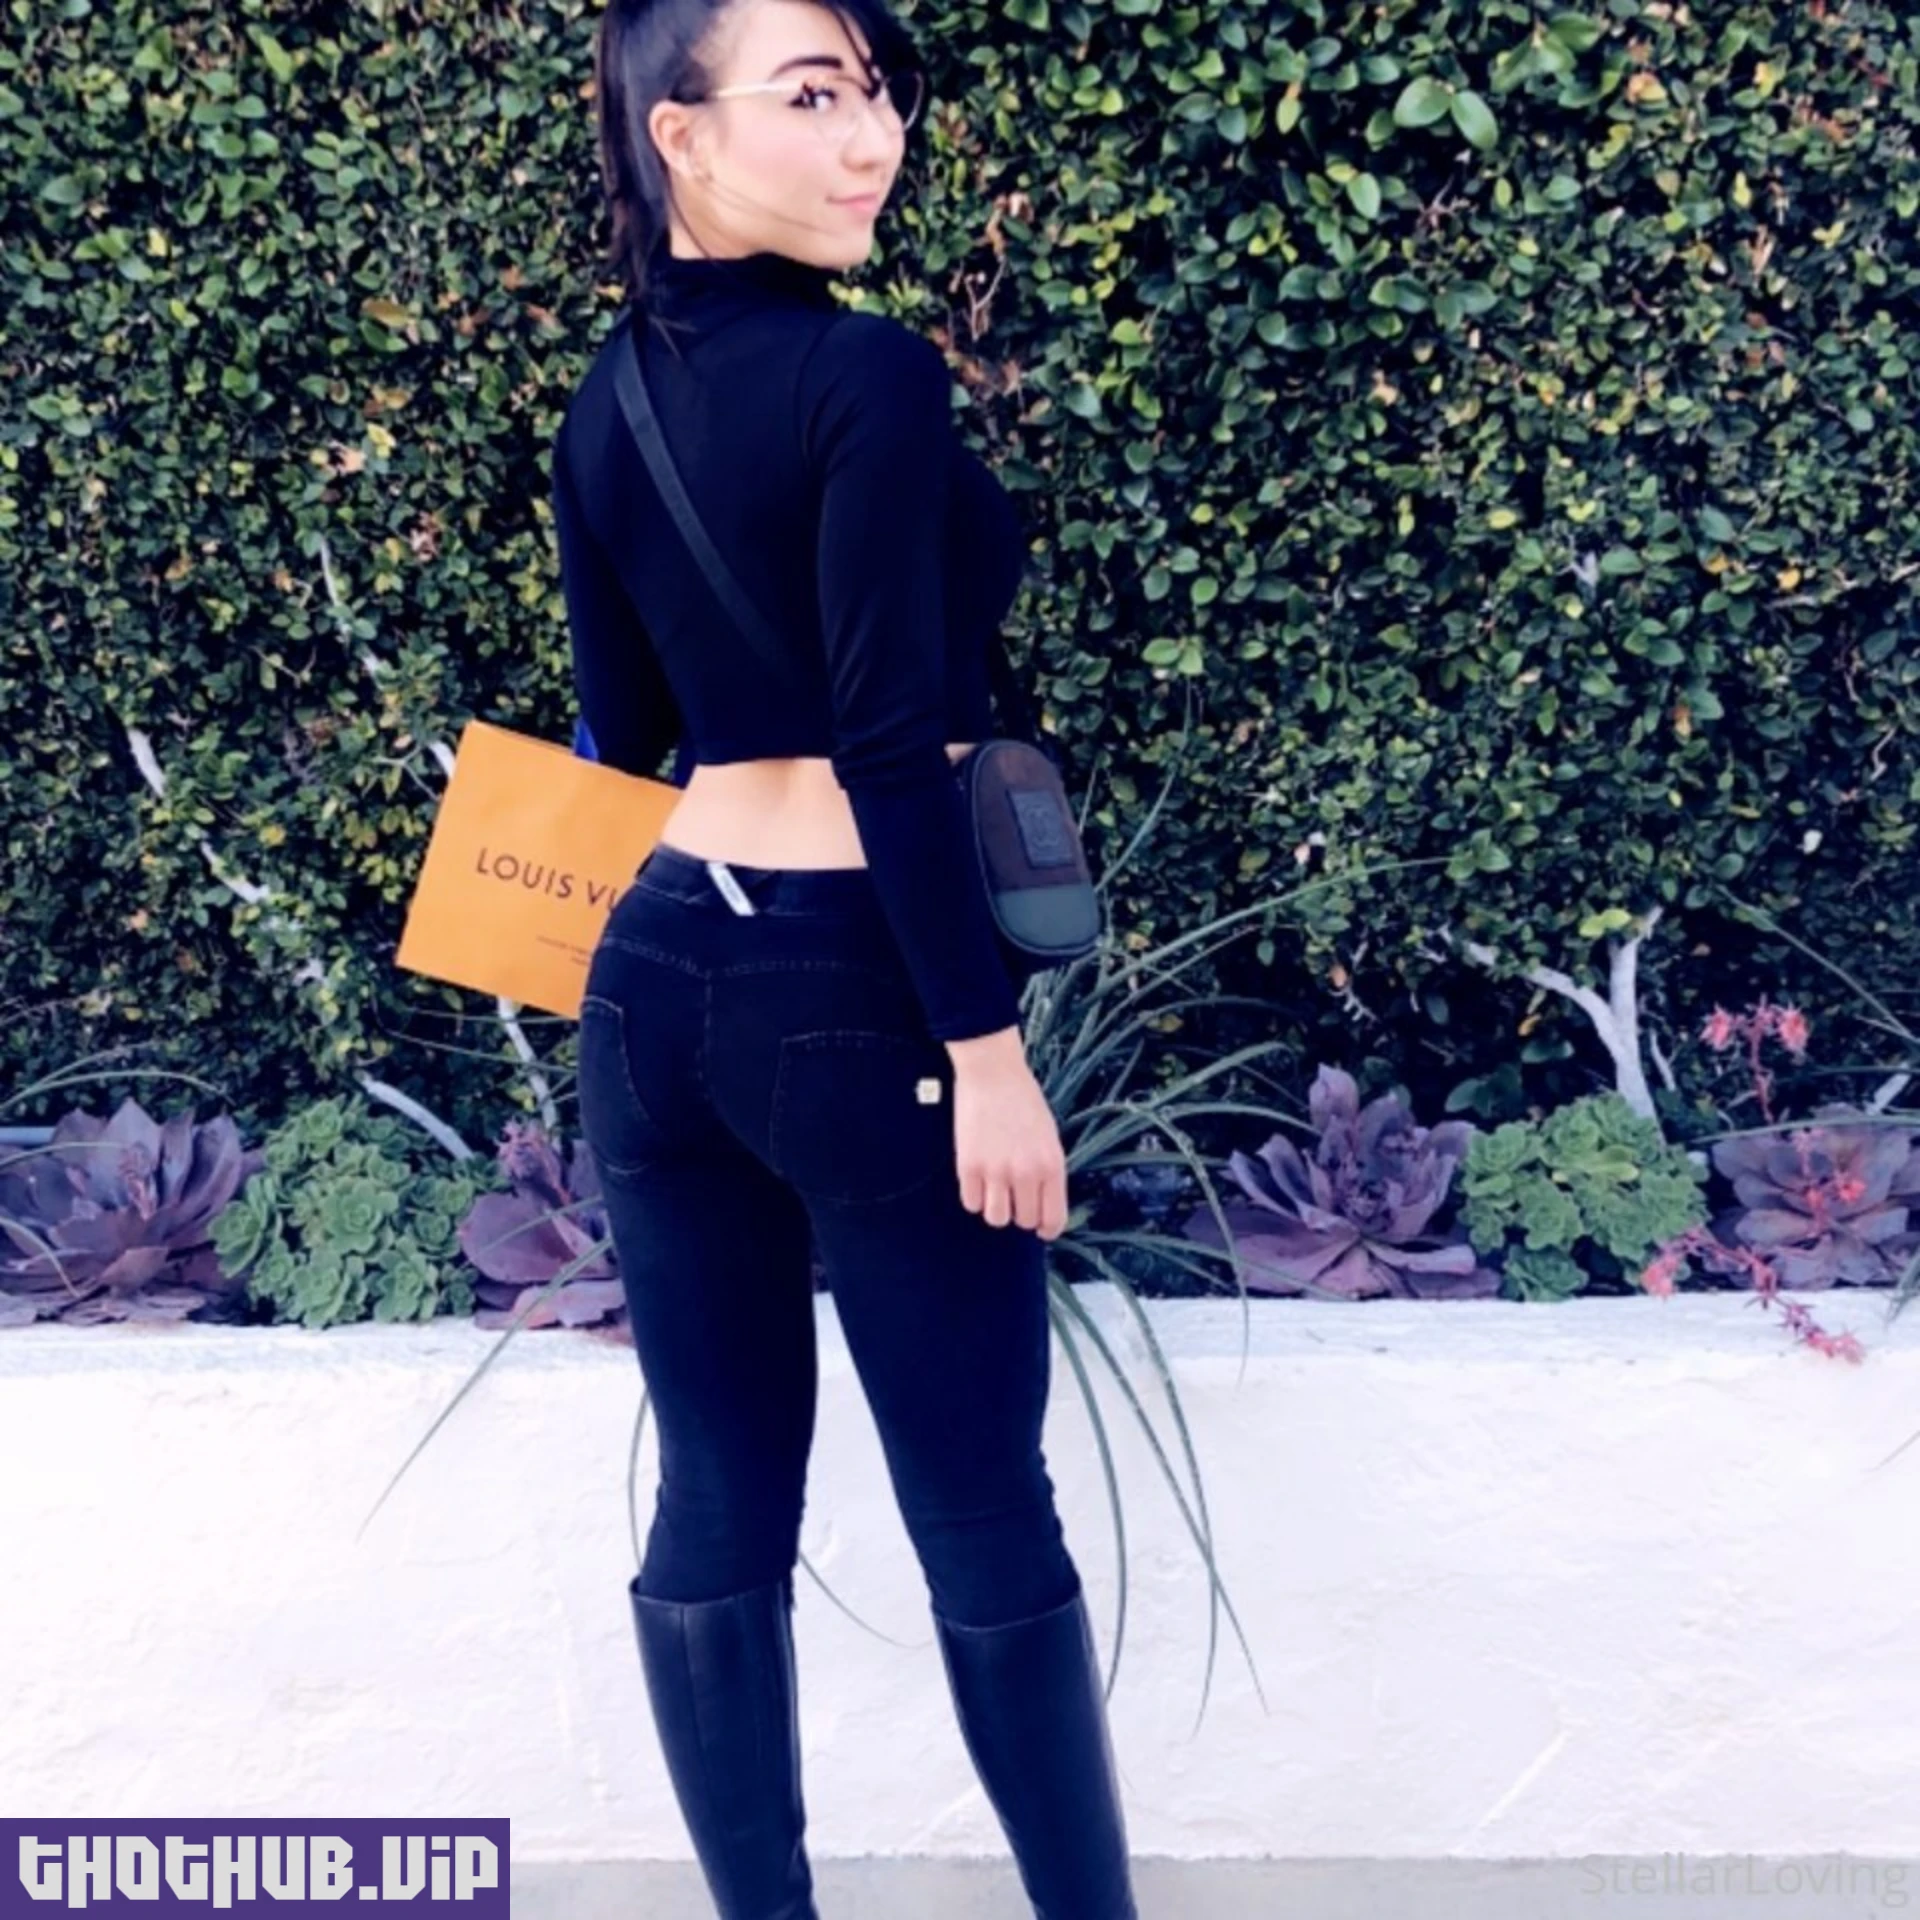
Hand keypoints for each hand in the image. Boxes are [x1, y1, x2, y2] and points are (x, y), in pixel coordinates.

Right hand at [946, 1040, 1068, 1240]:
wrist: (992, 1072)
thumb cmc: (1024, 1100)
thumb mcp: (1049, 1137)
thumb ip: (1047, 1171)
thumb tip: (1042, 1202)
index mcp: (1051, 1165)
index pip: (1053, 1218)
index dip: (1047, 1229)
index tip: (1041, 1229)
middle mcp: (1026, 1173)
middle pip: (1023, 1220)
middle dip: (1020, 1213)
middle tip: (1014, 1196)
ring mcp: (995, 1171)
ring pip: (996, 1218)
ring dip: (996, 1208)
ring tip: (994, 1190)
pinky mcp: (968, 1167)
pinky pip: (971, 1203)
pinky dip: (974, 1196)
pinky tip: (977, 1180)